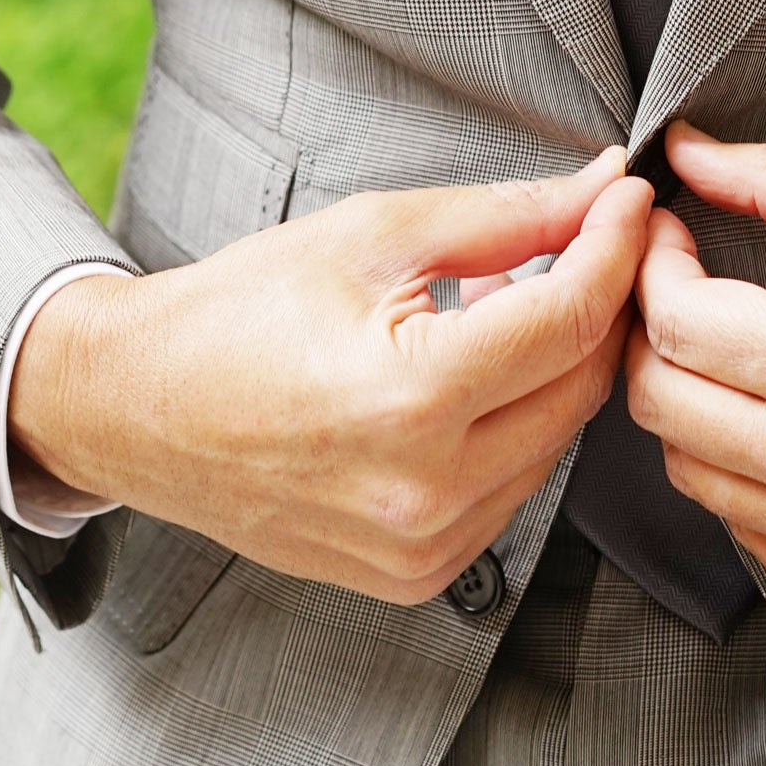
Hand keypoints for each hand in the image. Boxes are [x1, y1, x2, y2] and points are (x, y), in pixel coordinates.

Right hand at [8, 151, 652, 604]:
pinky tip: (469, 382)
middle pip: (582, 386)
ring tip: (505, 310)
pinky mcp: (416, 574)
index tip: (629, 202)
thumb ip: (506, 217)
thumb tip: (601, 191)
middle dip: (597, 306)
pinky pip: (513, 490)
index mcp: (412, 398)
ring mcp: (422, 546)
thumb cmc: (237, 313)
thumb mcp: (373, 235)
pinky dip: (514, 429)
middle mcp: (425, 490)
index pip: (571, 318)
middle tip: (585, 243)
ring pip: (557, 442)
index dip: (616, 247)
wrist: (135, 407)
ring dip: (554, 371)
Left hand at [625, 125, 765, 615]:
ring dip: (692, 410)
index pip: (672, 322)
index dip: (652, 268)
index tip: (672, 241)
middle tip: (684, 296)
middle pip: (658, 404)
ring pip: (692, 475)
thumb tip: (683, 152)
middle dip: (651, 337)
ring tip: (732, 361)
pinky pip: (751, 534)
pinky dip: (744, 480)